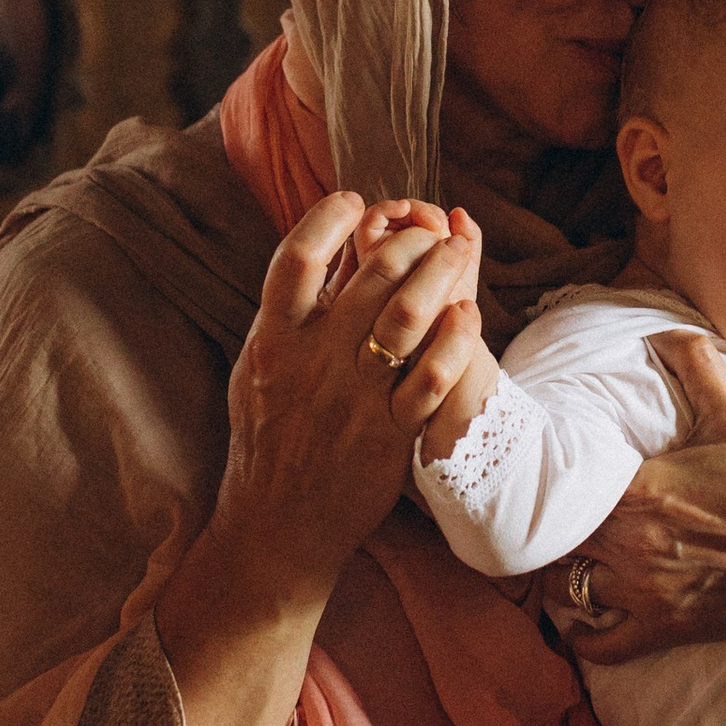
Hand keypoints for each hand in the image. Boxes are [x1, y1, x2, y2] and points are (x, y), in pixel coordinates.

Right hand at [206, 193, 481, 605]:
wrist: (276, 524)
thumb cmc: (267, 439)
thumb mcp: (257, 369)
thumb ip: (284, 316)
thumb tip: (319, 256)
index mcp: (273, 339)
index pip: (296, 257)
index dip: (328, 217)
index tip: (356, 201)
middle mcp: (314, 361)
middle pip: (372, 276)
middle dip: (411, 239)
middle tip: (431, 227)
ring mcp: (355, 397)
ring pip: (409, 316)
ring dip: (442, 273)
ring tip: (459, 251)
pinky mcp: (389, 433)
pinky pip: (432, 378)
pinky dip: (454, 340)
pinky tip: (468, 315)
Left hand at [560, 331, 725, 662]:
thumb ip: (695, 365)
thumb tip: (661, 332)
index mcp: (639, 492)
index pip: (562, 488)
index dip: (550, 480)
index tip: (550, 470)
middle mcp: (631, 546)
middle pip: (556, 539)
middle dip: (553, 524)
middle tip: (555, 510)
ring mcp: (644, 594)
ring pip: (566, 590)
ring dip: (562, 574)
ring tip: (569, 555)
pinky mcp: (663, 629)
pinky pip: (599, 644)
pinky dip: (582, 633)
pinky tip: (581, 615)